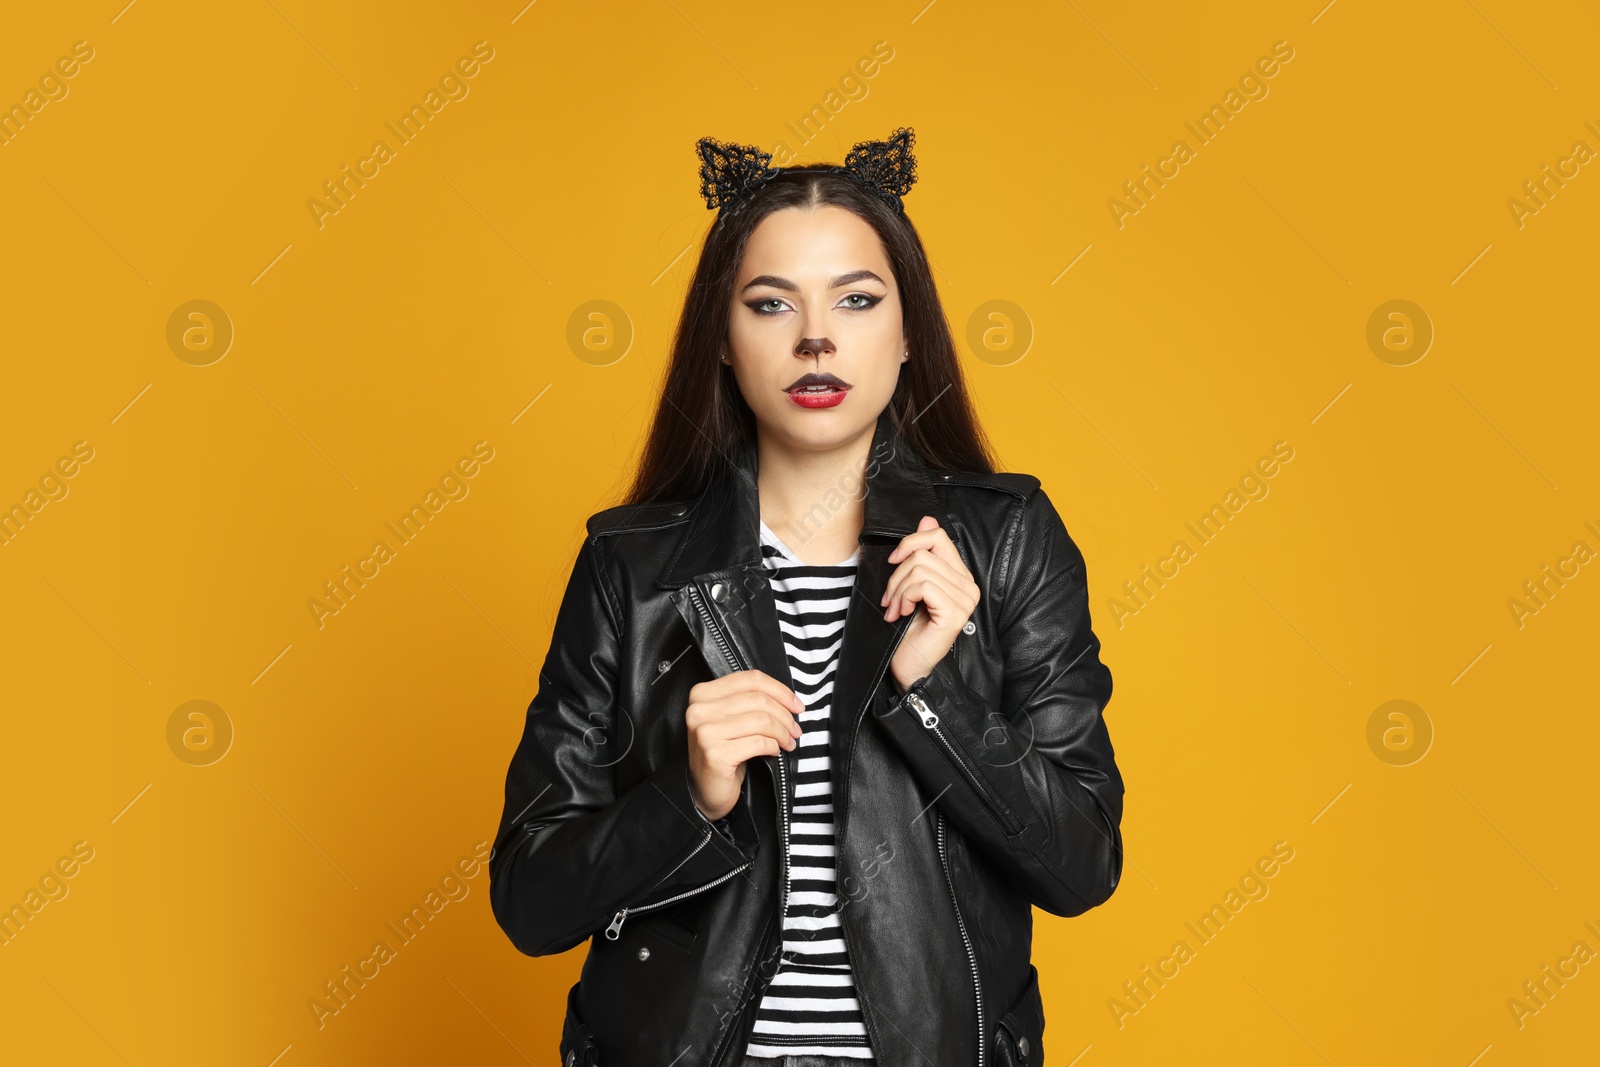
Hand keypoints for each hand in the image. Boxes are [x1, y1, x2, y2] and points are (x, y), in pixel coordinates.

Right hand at [685, 669, 803, 820]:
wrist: (705, 791)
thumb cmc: (724, 752)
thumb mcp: (732, 719)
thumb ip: (750, 701)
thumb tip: (790, 699)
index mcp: (702, 694)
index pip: (750, 679)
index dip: (779, 690)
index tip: (796, 705)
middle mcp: (699, 710)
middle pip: (757, 699)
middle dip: (785, 714)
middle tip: (795, 729)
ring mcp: (705, 732)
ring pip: (761, 720)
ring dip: (783, 732)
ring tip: (789, 741)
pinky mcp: (715, 754)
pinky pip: (759, 742)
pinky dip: (774, 746)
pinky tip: (775, 751)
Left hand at [883, 515, 979, 694]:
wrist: (908, 667)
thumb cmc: (907, 630)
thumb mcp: (909, 586)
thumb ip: (920, 554)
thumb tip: (927, 519)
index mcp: (959, 575)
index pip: (938, 536)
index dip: (910, 543)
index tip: (893, 562)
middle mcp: (968, 585)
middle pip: (924, 553)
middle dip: (896, 575)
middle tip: (889, 599)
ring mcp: (965, 600)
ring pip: (920, 569)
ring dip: (897, 590)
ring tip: (894, 610)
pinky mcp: (955, 613)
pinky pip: (923, 586)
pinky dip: (904, 598)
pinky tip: (902, 614)